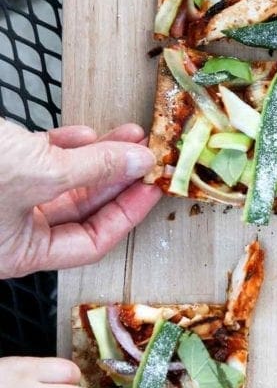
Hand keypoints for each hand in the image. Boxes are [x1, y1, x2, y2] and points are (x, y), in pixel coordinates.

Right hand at [0, 119, 160, 278]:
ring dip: (97, 157)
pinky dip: (65, 146)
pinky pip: (41, 159)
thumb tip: (138, 162)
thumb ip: (94, 168)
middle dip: (117, 179)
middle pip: (81, 210)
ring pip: (64, 181)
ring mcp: (6, 198)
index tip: (152, 189)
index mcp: (21, 253)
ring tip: (130, 138)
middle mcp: (14, 230)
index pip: (90, 243)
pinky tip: (87, 134)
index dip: (127, 214)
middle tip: (146, 159)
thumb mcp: (41, 173)